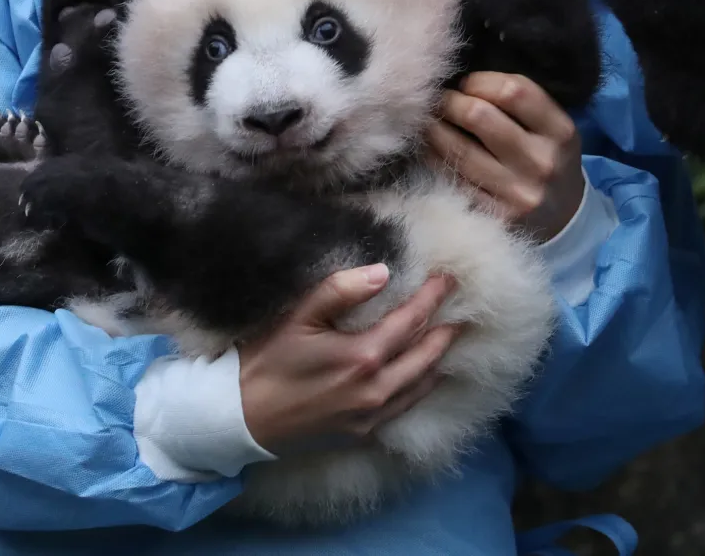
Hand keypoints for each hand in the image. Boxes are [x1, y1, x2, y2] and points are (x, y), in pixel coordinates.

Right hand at [239, 264, 460, 455]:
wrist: (241, 419)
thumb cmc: (266, 362)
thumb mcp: (297, 318)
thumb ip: (340, 291)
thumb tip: (382, 271)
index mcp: (363, 355)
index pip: (412, 320)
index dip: (432, 298)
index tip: (449, 279)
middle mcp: (377, 389)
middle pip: (426, 354)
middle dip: (446, 329)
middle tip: (463, 309)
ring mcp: (373, 416)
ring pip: (422, 384)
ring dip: (439, 359)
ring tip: (450, 339)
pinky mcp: (364, 434)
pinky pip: (406, 407)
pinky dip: (422, 387)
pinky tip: (425, 377)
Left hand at [426, 71, 583, 242]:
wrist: (564, 218)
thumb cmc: (547, 159)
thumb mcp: (551, 128)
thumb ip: (519, 103)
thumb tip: (463, 80)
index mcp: (559, 132)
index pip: (513, 90)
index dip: (479, 81)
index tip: (466, 84)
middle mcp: (541, 162)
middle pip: (478, 116)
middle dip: (449, 102)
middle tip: (439, 101)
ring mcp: (517, 193)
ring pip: (457, 149)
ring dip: (433, 129)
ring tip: (428, 120)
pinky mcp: (494, 216)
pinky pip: (451, 178)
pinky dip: (433, 157)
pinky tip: (428, 147)